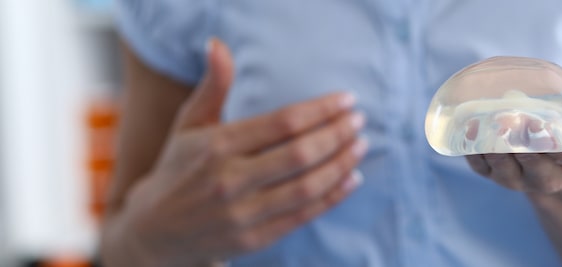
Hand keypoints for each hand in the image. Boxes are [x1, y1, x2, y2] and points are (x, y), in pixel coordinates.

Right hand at [103, 39, 367, 265]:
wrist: (154, 233)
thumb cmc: (179, 169)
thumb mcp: (189, 125)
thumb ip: (212, 86)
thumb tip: (218, 45)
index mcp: (215, 146)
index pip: (282, 122)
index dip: (321, 110)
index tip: (347, 100)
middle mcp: (229, 180)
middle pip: (300, 153)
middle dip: (338, 134)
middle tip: (359, 121)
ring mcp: (242, 214)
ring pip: (307, 186)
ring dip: (341, 164)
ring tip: (360, 145)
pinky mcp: (253, 240)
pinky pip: (303, 216)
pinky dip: (332, 196)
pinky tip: (351, 179)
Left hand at [465, 87, 561, 193]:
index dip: (551, 139)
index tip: (537, 121)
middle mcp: (548, 176)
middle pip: (528, 158)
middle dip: (515, 136)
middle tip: (504, 111)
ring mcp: (518, 177)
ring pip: (500, 161)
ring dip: (488, 138)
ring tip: (483, 113)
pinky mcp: (493, 171)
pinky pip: (479, 161)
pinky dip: (471, 144)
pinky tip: (468, 123)